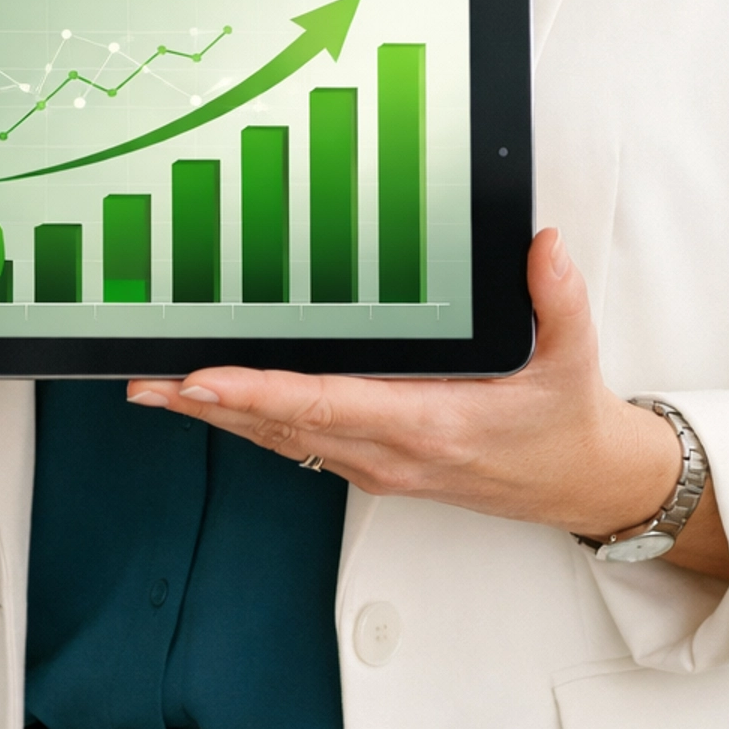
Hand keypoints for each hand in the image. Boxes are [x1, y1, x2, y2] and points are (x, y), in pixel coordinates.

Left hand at [128, 227, 728, 573]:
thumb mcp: (575, 355)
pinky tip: (217, 402)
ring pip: (282, 438)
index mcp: (432, 423)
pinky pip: (300, 441)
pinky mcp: (375, 462)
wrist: (579, 484)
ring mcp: (378, 463)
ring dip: (218, 415)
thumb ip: (557, 295)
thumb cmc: (567, 424)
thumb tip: (539, 244)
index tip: (208, 378)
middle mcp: (392, 451)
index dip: (261, 393)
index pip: (329, 404)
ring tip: (159, 388)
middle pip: (283, 425)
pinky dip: (251, 420)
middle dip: (211, 403)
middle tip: (149, 378)